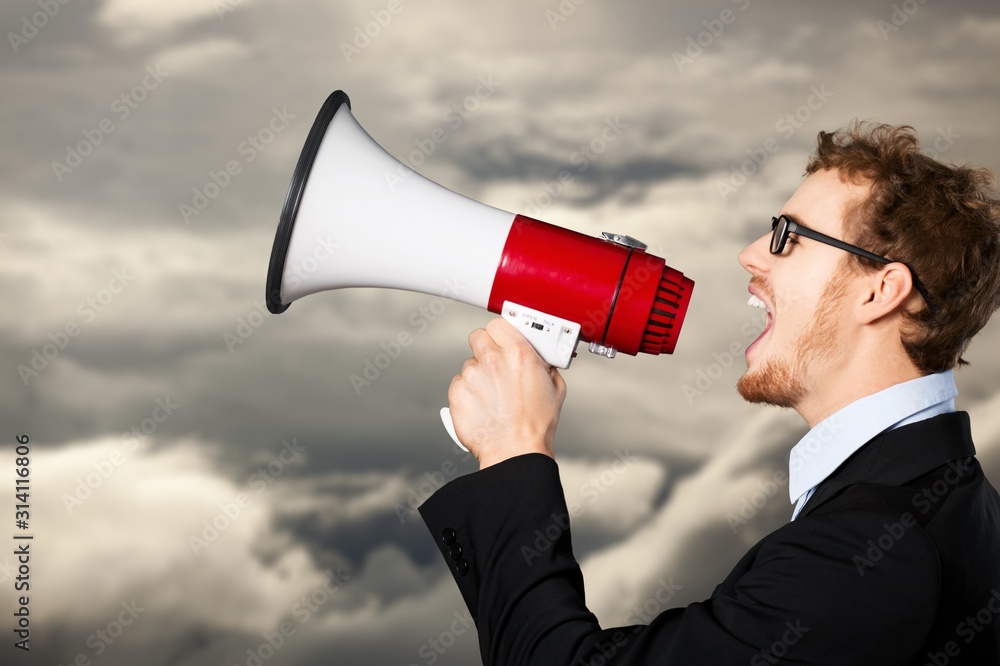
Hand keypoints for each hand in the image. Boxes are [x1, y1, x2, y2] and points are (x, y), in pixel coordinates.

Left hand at [448, 317, 566, 468]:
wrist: (514, 451)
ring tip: (493, 395)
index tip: (501, 338)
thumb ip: (545, 366)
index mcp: (518, 353)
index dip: (500, 332)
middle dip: (485, 347)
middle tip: (494, 362)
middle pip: (478, 336)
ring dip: (478, 374)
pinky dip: (468, 393)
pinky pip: (459, 384)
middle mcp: (492, 360)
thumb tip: (542, 360)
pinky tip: (482, 406)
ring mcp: (472, 376)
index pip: (498, 323)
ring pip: (469, 364)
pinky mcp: (457, 393)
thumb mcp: (555, 388)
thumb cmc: (535, 425)